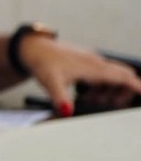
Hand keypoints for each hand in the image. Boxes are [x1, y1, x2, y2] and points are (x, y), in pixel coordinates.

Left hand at [17, 35, 140, 115]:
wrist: (31, 47)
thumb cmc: (41, 62)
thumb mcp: (50, 82)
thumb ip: (60, 98)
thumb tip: (68, 112)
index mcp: (93, 67)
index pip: (123, 77)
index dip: (137, 87)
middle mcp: (96, 62)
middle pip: (123, 76)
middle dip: (123, 92)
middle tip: (110, 105)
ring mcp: (92, 60)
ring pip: (113, 76)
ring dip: (110, 90)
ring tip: (92, 101)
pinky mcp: (86, 61)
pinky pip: (103, 74)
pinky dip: (101, 86)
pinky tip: (86, 94)